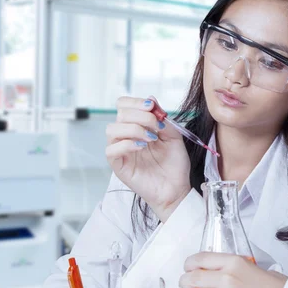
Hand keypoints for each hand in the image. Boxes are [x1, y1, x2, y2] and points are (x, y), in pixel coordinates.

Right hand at [105, 96, 191, 221]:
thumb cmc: (174, 164)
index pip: (124, 106)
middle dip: (140, 116)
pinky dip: (126, 144)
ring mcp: (121, 151)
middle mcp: (127, 136)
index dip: (135, 102)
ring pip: (111, 130)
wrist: (177, 188)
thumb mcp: (174, 137)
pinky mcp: (118, 166)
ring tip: (151, 139)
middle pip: (120, 114)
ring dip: (134, 129)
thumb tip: (151, 99)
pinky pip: (111, 150)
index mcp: (138, 127)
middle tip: (157, 126)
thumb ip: (163, 119)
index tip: (151, 106)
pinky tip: (142, 147)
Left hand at [177, 252, 287, 287]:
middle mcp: (228, 279)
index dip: (189, 263)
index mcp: (235, 262)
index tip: (187, 267)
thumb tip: (221, 274)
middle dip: (183, 284)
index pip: (202, 259)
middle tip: (183, 287)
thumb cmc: (277, 287)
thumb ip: (236, 269)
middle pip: (194, 279)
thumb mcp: (255, 268)